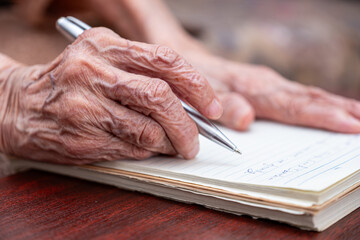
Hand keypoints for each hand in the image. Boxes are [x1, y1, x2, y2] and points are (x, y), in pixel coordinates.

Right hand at [0, 27, 221, 163]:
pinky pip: (131, 148)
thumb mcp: (103, 60)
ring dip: (170, 142)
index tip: (212, 107)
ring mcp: (85, 105)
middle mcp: (94, 71)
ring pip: (148, 129)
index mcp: (105, 46)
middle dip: (188, 124)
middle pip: (159, 97)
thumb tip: (192, 103)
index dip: (196, 86)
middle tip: (197, 139)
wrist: (18, 104)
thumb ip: (144, 74)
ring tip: (176, 146)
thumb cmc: (70, 82)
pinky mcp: (81, 136)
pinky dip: (149, 151)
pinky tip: (149, 148)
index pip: (165, 61)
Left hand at [182, 51, 359, 132]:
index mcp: (253, 88)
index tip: (351, 126)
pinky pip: (296, 96)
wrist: (181, 60)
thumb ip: (223, 106)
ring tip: (358, 116)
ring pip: (306, 95)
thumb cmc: (191, 81)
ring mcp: (266, 84)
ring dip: (334, 106)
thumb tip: (248, 119)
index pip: (294, 105)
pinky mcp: (264, 87)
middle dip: (339, 111)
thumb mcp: (200, 94)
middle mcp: (265, 84)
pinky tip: (328, 109)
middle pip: (308, 98)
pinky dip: (317, 104)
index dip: (323, 117)